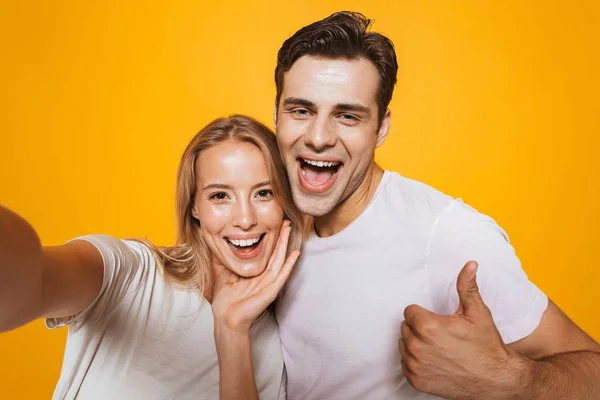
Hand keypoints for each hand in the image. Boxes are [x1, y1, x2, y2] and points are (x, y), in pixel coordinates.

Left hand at [211, 220, 299, 334]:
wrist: (226, 319)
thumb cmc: (225, 302)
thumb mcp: (223, 276)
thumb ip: (224, 263)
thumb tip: (217, 248)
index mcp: (256, 274)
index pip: (266, 254)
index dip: (271, 240)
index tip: (273, 225)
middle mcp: (264, 277)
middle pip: (276, 253)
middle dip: (281, 237)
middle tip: (286, 222)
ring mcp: (269, 284)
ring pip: (280, 260)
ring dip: (286, 244)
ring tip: (290, 230)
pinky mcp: (271, 291)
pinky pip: (282, 275)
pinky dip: (289, 265)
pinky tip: (295, 254)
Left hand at [399, 261, 523, 399]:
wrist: (496, 380)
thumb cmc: (487, 346)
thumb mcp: (478, 312)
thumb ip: (467, 286)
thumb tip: (470, 264)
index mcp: (428, 326)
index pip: (409, 311)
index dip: (424, 314)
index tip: (438, 321)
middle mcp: (417, 347)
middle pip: (406, 327)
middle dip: (420, 328)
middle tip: (441, 334)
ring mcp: (416, 366)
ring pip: (404, 345)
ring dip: (416, 344)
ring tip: (438, 347)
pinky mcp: (416, 380)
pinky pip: (405, 363)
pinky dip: (416, 362)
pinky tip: (435, 360)